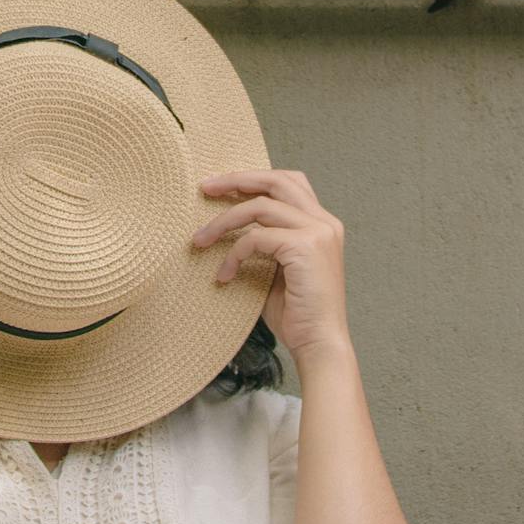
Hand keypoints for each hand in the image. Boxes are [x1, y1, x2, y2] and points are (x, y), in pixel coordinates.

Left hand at [193, 168, 350, 361]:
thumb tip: (225, 227)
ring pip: (260, 206)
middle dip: (236, 179)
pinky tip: (224, 276)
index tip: (220, 187)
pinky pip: (256, 238)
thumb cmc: (296, 314)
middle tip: (204, 187)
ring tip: (199, 240)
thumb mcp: (276, 269)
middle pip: (276, 180)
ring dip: (223, 222)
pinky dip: (234, 253)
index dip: (253, 179)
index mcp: (321, 224)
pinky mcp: (305, 247)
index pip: (288, 183)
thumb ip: (262, 244)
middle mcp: (324, 222)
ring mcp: (318, 232)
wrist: (319, 345)